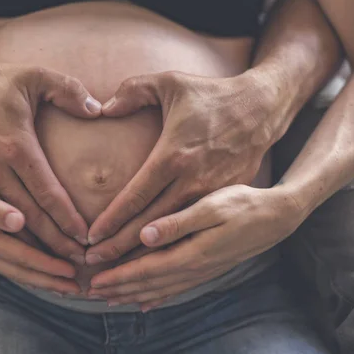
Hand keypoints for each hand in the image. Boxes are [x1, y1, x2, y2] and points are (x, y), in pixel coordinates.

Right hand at [0, 59, 102, 262]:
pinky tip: (24, 247)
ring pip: (6, 222)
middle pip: (29, 216)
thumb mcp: (33, 74)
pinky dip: (7, 234)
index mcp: (15, 145)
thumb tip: (98, 109)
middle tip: (79, 262)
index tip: (85, 238)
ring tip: (56, 265)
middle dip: (55, 243)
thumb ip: (69, 90)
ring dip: (32, 245)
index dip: (68, 219)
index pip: (48, 192)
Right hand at [0, 162, 81, 294]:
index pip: (20, 255)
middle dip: (48, 279)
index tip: (72, 270)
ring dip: (37, 277)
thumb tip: (18, 221)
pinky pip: (3, 260)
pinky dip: (22, 268)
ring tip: (62, 283)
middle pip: (19, 268)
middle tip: (77, 287)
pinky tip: (33, 268)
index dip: (47, 264)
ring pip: (11, 268)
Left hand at [86, 71, 278, 263]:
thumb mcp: (170, 82)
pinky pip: (193, 228)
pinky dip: (172, 245)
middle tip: (93, 263)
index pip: (135, 196)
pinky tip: (156, 259)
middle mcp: (192, 180)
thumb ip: (131, 92)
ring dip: (143, 253)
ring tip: (118, 270)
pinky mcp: (225, 196)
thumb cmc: (212, 94)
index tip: (91, 238)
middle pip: (149, 223)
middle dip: (120, 247)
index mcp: (174, 155)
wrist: (262, 107)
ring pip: (171, 233)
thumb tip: (101, 110)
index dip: (111, 220)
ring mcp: (211, 192)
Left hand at [87, 184, 304, 310]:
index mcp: (191, 252)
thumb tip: (145, 235)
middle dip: (119, 288)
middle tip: (91, 293)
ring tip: (111, 299)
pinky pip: (177, 288)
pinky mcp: (208, 268)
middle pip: (149, 283)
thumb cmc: (244, 205)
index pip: (146, 269)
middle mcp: (195, 268)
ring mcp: (202, 271)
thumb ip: (178, 222)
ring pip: (161, 289)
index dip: (118, 275)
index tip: (94, 279)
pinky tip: (148, 303)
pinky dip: (158, 297)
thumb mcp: (212, 206)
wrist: (277, 217)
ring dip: (134, 295)